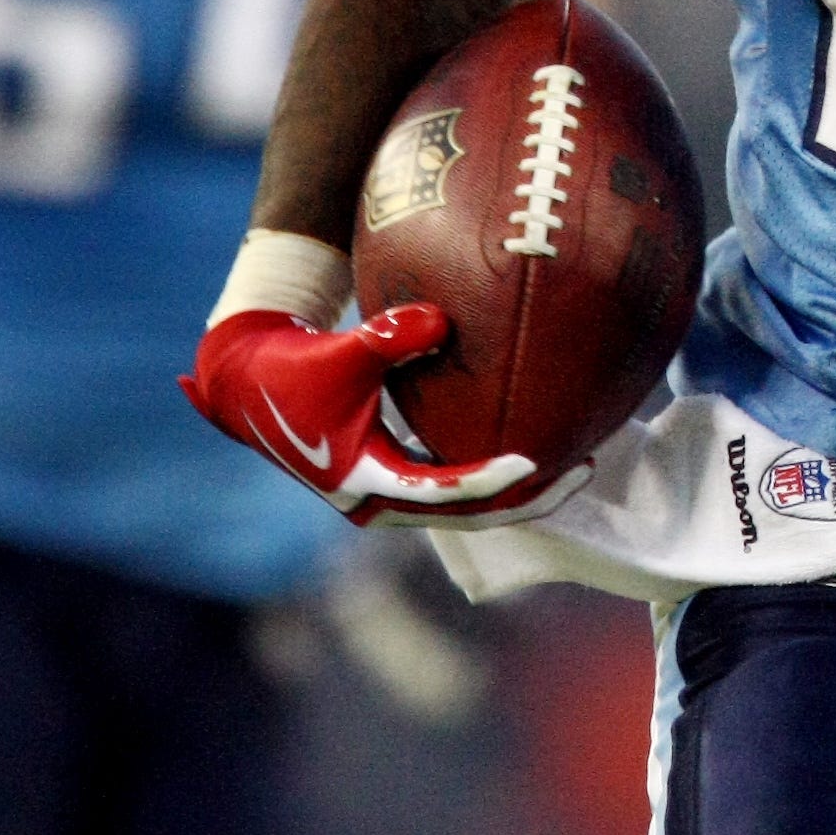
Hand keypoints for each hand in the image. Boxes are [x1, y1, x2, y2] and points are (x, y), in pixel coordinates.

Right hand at [181, 304, 545, 524]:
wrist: (251, 385)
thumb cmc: (297, 366)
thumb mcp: (342, 352)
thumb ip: (387, 336)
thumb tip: (439, 318)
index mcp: (367, 482)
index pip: (444, 491)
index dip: (492, 479)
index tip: (538, 459)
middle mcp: (381, 503)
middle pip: (471, 516)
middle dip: (530, 498)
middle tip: (585, 469)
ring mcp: (388, 498)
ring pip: (468, 510)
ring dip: (520, 493)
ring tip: (578, 466)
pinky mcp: (394, 482)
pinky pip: (455, 490)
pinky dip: (493, 478)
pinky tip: (537, 454)